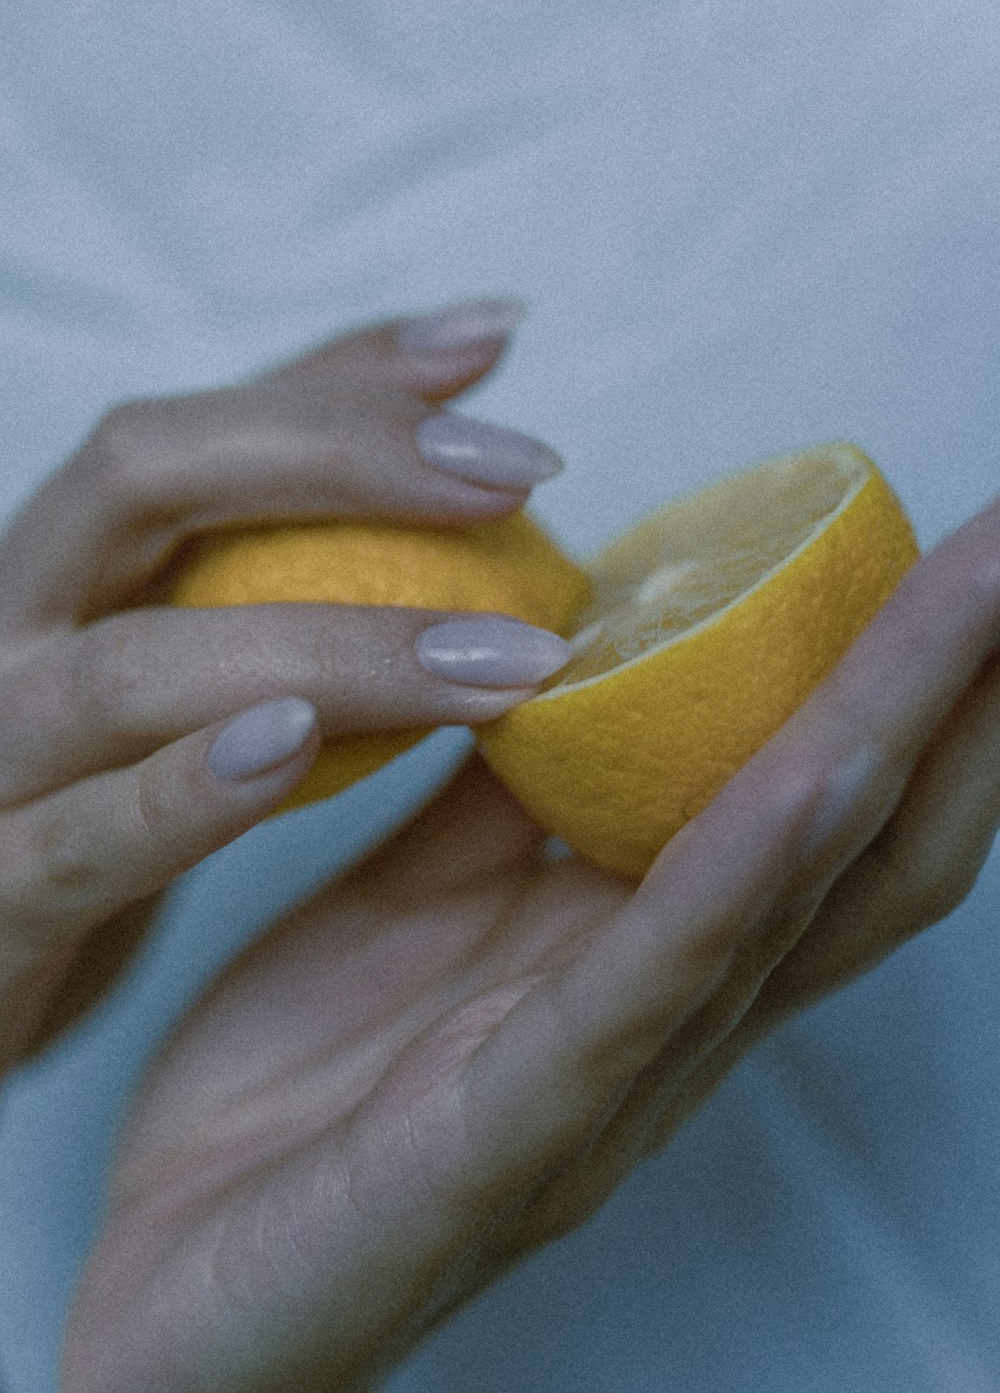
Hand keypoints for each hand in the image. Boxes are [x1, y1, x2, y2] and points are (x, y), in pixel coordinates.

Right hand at [0, 297, 568, 1075]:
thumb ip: (293, 543)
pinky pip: (80, 843)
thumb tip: (453, 401)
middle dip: (342, 455)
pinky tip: (296, 750)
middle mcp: (13, 626)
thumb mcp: (173, 652)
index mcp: (67, 564)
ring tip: (494, 657)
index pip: (201, 420)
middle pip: (143, 476)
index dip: (346, 380)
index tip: (493, 347)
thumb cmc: (89, 794)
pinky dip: (186, 795)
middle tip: (518, 473)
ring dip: (332, 649)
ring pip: (133, 667)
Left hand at [63, 484, 999, 1390]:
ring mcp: (604, 1087)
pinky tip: (809, 778)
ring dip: (887, 738)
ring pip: (787, 896)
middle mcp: (659, 1022)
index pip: (804, 803)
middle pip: (849, 838)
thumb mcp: (403, 911)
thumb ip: (491, 803)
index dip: (889, 677)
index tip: (939, 549)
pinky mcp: (507, 1140)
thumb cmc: (297, 1106)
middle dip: (944, 683)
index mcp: (630, 959)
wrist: (165, 1304)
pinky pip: (640, 994)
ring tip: (970, 607)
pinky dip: (740, 876)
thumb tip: (555, 650)